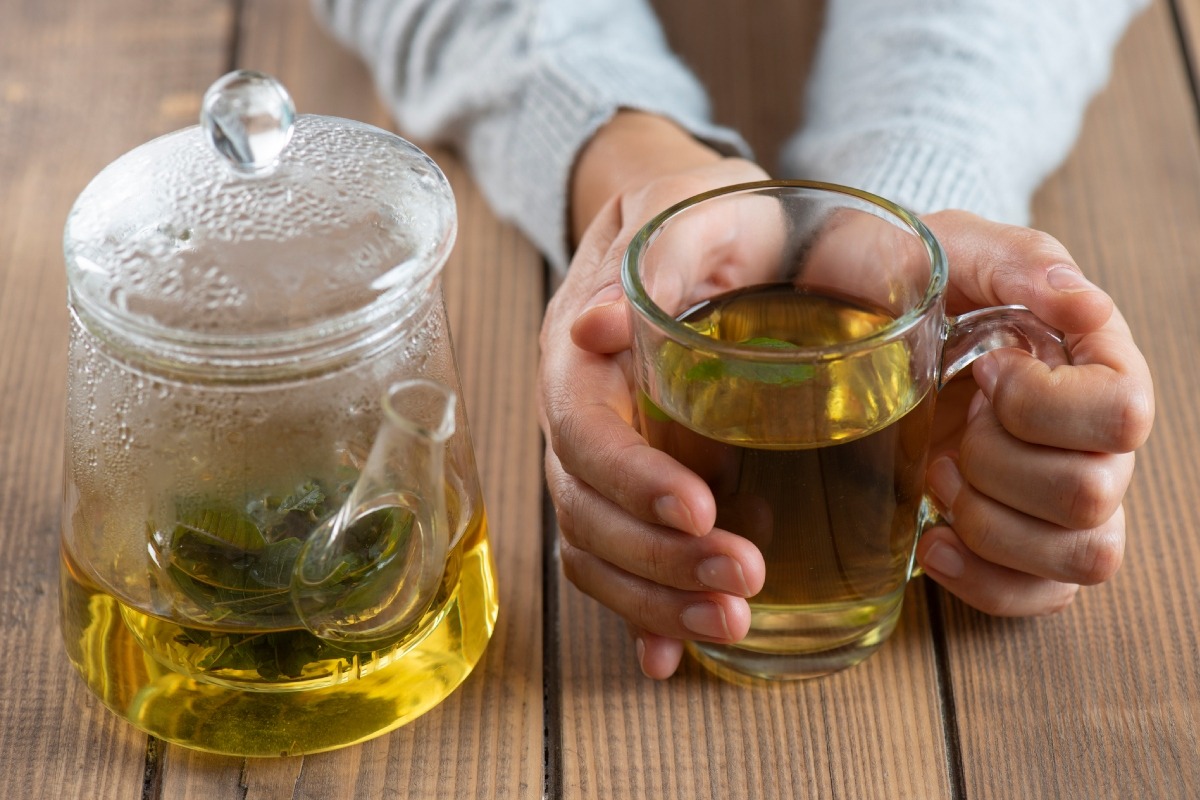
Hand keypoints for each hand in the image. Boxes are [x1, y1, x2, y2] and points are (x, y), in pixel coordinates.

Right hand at [541, 112, 770, 678]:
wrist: (684, 221)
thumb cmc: (702, 209)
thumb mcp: (694, 204)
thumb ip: (663, 251)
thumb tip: (594, 327)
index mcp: (578, 353)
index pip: (583, 431)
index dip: (632, 479)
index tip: (701, 508)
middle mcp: (576, 413)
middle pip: (585, 508)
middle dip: (658, 558)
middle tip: (742, 580)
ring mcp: (598, 455)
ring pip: (595, 546)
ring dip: (655, 598)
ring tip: (733, 624)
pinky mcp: (628, 483)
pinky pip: (612, 558)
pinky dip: (640, 613)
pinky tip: (676, 655)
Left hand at [914, 211, 1154, 614]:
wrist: (876, 327)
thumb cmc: (928, 287)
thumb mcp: (961, 251)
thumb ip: (1020, 265)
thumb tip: (1078, 302)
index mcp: (1101, 368)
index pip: (1124, 412)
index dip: (1041, 404)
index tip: (986, 368)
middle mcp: (1099, 444)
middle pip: (1090, 495)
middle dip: (996, 463)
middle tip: (955, 423)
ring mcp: (1067, 503)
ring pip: (1078, 557)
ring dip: (988, 521)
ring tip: (936, 474)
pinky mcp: (1026, 547)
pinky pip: (1037, 598)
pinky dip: (980, 580)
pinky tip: (930, 540)